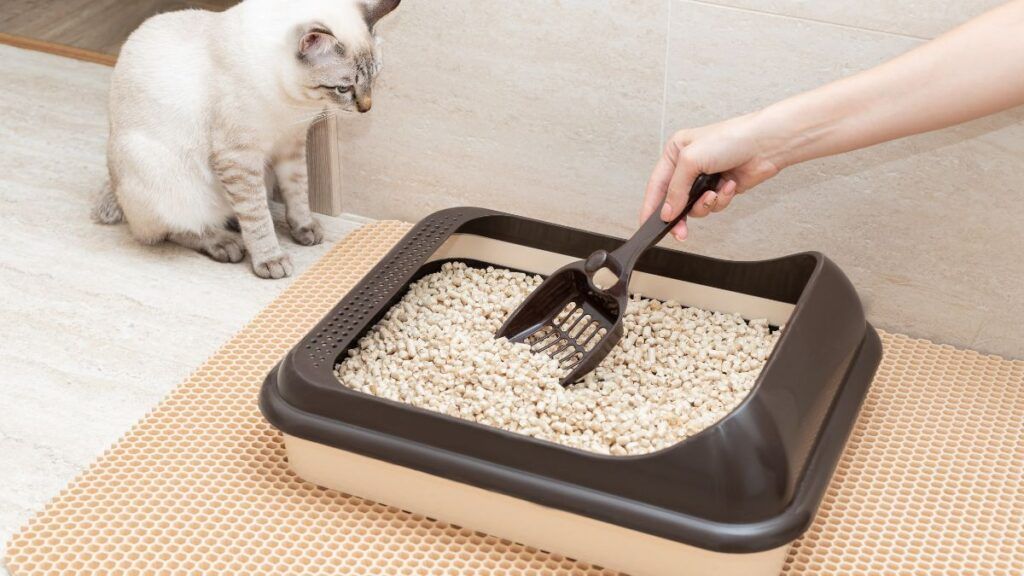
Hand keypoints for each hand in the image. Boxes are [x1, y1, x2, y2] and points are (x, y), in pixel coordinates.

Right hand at [641, 112, 783, 240]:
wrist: (765, 144)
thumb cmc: (730, 139)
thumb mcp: (691, 161)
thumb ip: (675, 189)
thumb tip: (667, 212)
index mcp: (675, 153)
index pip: (656, 185)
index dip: (650, 206)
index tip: (646, 226)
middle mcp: (688, 166)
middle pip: (674, 200)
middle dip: (679, 215)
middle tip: (680, 232)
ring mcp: (705, 179)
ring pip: (694, 206)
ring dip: (705, 205)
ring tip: (714, 194)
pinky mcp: (721, 188)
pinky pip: (714, 205)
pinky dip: (721, 199)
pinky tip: (729, 186)